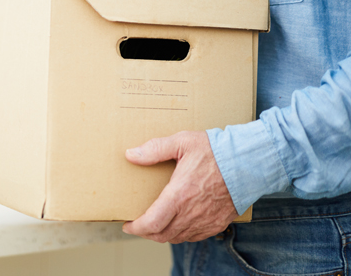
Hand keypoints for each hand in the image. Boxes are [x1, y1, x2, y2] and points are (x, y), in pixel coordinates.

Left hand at [122, 131, 237, 243]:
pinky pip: (194, 237)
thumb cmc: (216, 150)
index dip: (136, 228)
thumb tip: (130, 155)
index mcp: (179, 195)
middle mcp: (191, 213)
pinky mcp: (217, 223)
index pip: (152, 223)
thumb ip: (154, 149)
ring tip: (155, 223)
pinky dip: (181, 234)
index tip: (127, 224)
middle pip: (162, 235)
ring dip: (163, 234)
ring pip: (177, 238)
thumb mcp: (182, 142)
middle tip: (138, 224)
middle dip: (146, 233)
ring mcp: (206, 221)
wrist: (250, 162)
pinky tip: (177, 223)